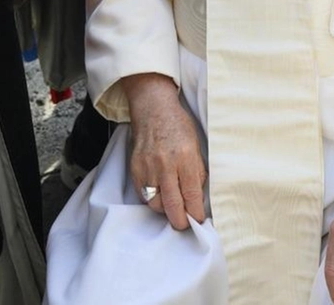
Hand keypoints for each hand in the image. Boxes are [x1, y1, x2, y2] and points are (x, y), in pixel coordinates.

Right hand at [121, 72, 206, 230]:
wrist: (153, 109)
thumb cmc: (178, 125)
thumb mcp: (197, 146)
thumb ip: (197, 172)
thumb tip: (198, 197)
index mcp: (185, 158)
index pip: (192, 195)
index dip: (196, 213)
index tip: (198, 219)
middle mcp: (165, 164)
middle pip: (172, 205)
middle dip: (180, 221)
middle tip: (184, 224)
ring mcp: (148, 167)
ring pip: (155, 204)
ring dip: (165, 210)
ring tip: (172, 207)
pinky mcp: (135, 168)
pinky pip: (143, 194)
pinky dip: (152, 199)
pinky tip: (159, 195)